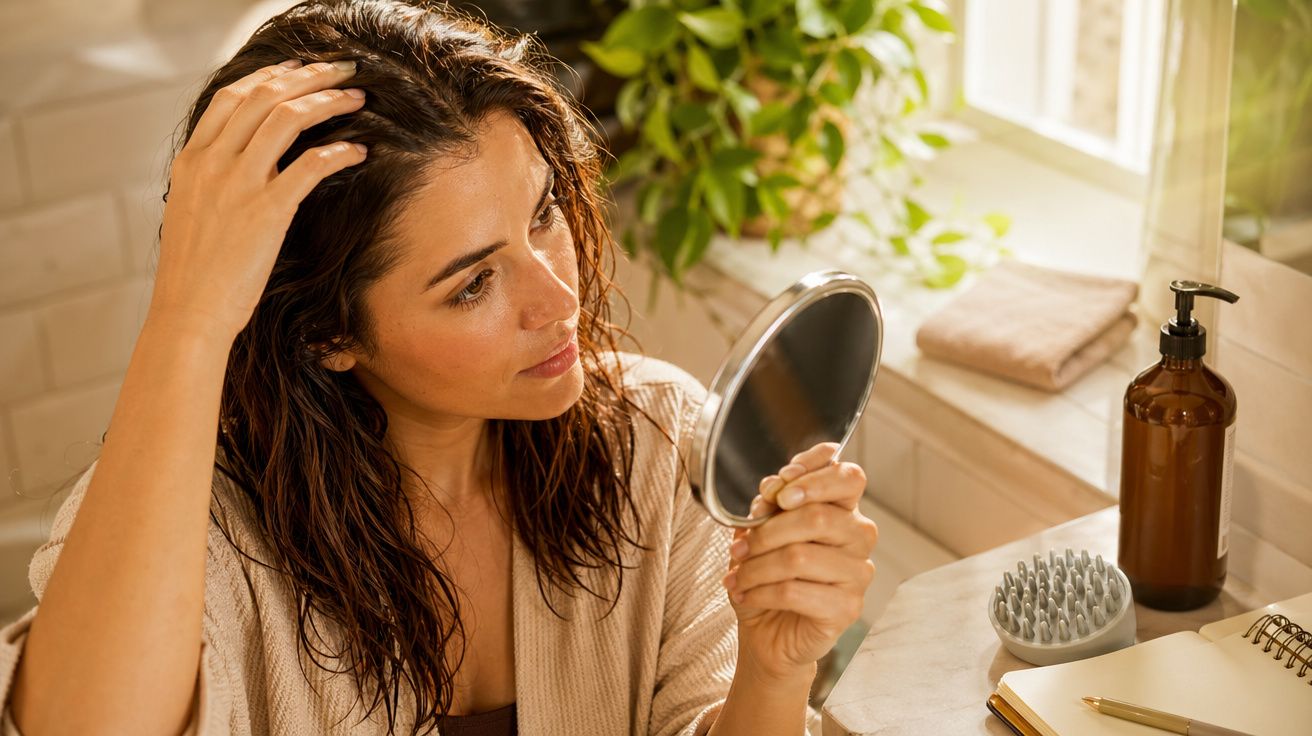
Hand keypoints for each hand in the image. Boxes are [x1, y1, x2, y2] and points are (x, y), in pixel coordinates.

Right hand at [148, 58, 368, 341]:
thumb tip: (237, 167)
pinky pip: (310, 165)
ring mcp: (238, 185)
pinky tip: (359, 152)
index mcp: (191, 161)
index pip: (231, 97)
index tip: (298, 68)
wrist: (189, 313)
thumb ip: (210, 182)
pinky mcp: (266, 211)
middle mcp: (212, 163)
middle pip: (264, 96)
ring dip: (328, 102)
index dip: (269, 76)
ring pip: (287, 118)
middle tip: (342, 71)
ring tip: (357, 98)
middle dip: (308, 76)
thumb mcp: (190, 214)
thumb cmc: (195, 274)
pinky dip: (339, 152)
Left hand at [721, 442, 878, 681]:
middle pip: (818, 517)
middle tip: (740, 548)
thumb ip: (769, 506)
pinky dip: (760, 592)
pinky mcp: (847, 608)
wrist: (768, 630)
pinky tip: (746, 595)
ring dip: (757, 567)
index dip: (813, 474)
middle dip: (767, 532)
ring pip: (800, 557)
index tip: (777, 488)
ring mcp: (858, 573)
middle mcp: (858, 537)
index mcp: (843, 509)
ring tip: (737, 576)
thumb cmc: (768, 576)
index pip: (848, 477)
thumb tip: (771, 491)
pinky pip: (795, 592)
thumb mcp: (759, 531)